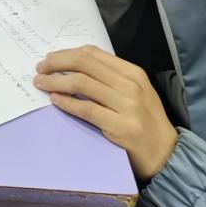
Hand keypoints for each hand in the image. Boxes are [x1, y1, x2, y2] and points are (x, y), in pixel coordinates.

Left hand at [34, 46, 178, 180]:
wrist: (166, 153)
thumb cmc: (145, 121)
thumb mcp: (134, 92)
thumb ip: (109, 78)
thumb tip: (73, 66)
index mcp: (132, 72)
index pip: (93, 54)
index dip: (66, 53)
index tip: (50, 59)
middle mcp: (130, 84)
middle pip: (83, 64)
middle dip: (56, 63)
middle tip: (40, 68)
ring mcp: (126, 105)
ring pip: (81, 83)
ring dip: (55, 81)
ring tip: (40, 83)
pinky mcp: (120, 126)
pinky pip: (86, 109)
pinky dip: (66, 103)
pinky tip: (54, 100)